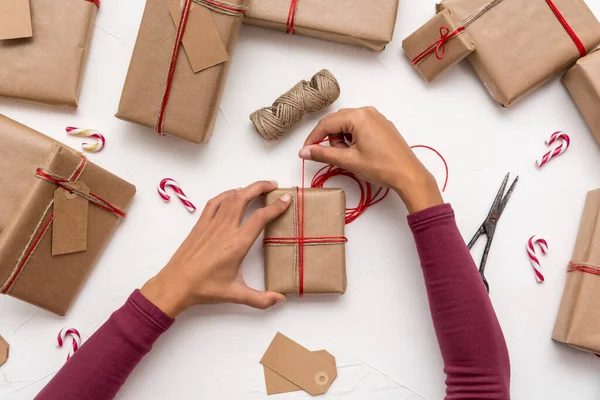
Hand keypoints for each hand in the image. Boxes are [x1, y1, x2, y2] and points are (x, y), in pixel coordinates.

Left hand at [141, 181, 290, 317]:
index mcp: (237, 244)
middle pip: (244, 198)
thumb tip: (280, 300)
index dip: (275, 207)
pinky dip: (226, 194)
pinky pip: (214, 202)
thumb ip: (261, 299)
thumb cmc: (205, 289)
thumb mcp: (235, 294)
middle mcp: (225, 229)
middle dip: (260, 187)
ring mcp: (211, 224)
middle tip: (274, 185)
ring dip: (245, 188)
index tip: (286, 200)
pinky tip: (233, 194)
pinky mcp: (200, 224)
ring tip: (257, 188)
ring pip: (230, 197)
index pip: (260, 218)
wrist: (176, 284)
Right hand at [299, 107, 442, 212]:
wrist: (408, 174)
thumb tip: (304, 152)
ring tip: (350, 156)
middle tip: (333, 156)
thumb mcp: (348, 160)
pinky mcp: (382, 125)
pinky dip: (353, 137)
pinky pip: (359, 126)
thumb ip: (323, 154)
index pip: (326, 124)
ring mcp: (376, 117)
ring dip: (342, 138)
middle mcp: (367, 111)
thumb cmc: (381, 167)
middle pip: (336, 121)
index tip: (306, 151)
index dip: (313, 138)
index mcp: (358, 116)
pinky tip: (359, 151)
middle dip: (330, 138)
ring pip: (347, 124)